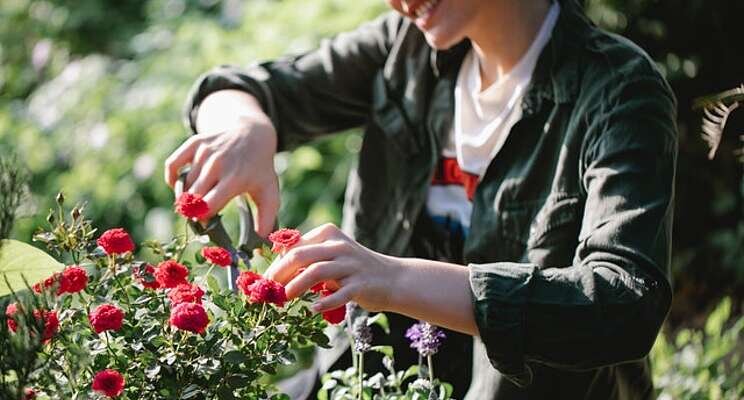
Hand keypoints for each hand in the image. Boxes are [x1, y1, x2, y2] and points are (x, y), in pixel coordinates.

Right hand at [164, 92, 278, 235]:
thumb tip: (259, 244)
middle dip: (192, 211)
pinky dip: (172, 178)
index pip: (207, 206)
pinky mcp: (195, 143)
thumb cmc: (259, 169)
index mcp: (235, 179)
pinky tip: (181, 186)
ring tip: (196, 201)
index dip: (202, 219)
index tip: (207, 224)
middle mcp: (218, 164)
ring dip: (185, 197)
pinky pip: (172, 165)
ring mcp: (205, 152)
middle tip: (200, 214)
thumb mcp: (269, 193)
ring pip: (183, 185)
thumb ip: (266, 220)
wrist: (252, 134)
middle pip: (192, 198)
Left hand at [264, 223, 401, 312]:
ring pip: (317, 272)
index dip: (276, 263)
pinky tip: (313, 310)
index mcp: (329, 234)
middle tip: (269, 289)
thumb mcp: (332, 256)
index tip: (265, 280)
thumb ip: (309, 258)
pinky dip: (324, 303)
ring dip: (297, 286)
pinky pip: (339, 294)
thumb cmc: (354, 269)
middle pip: (301, 255)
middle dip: (280, 273)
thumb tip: (275, 271)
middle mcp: (339, 246)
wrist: (393, 279)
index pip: (295, 246)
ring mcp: (351, 265)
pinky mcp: (360, 284)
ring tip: (284, 298)